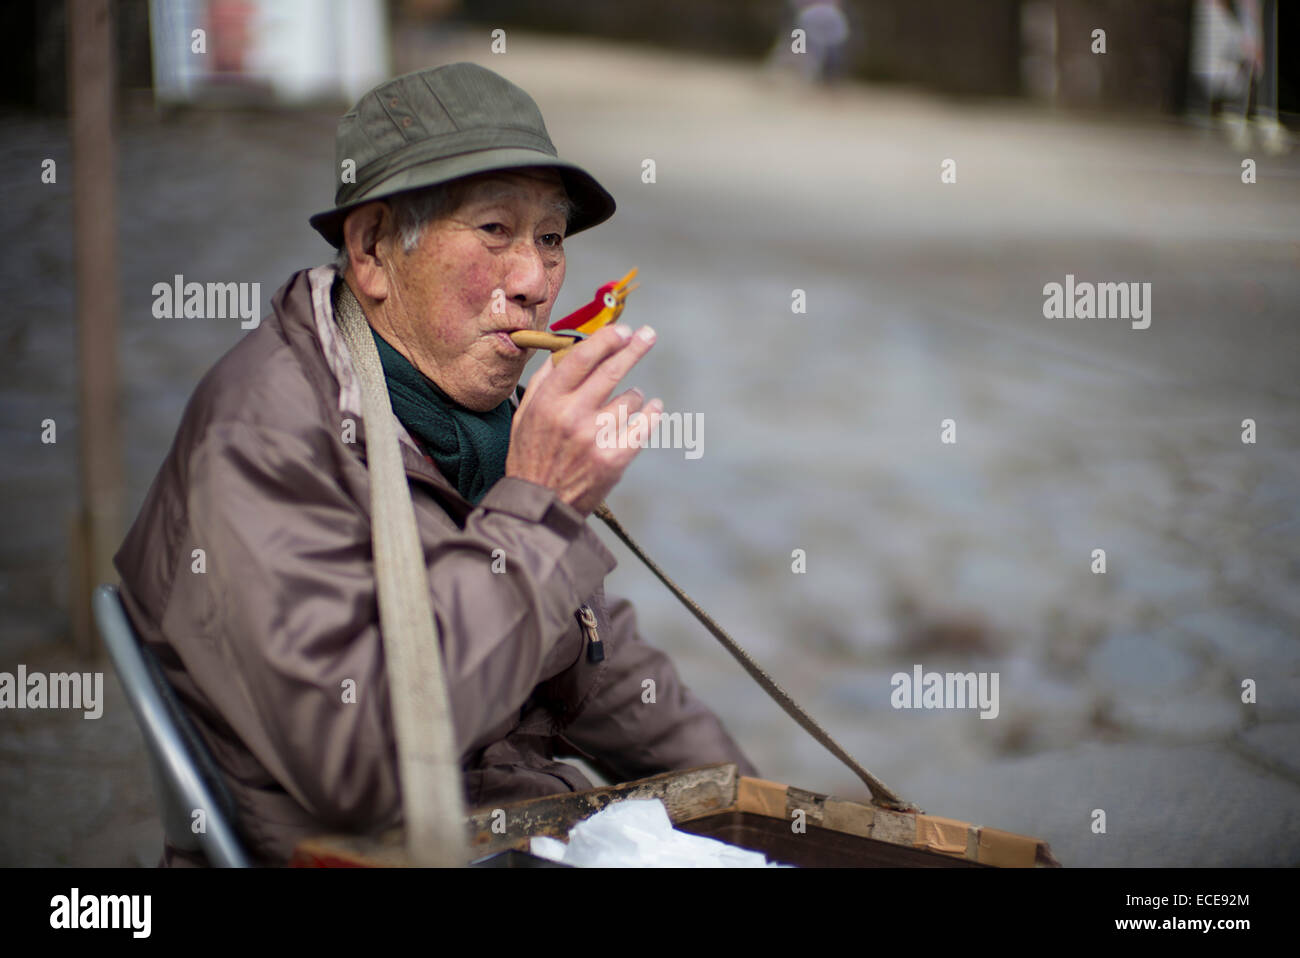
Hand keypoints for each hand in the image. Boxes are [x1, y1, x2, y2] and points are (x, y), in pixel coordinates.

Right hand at [505, 324, 662, 515]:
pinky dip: (651, 413)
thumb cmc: (531, 456)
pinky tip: (652, 408)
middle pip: (611, 371)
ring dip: (634, 396)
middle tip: (648, 335)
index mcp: (548, 401)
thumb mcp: (526, 414)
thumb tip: (565, 348)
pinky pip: (644, 425)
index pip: (582, 358)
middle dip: (634, 348)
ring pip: (630, 399)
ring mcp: (594, 439)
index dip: (606, 339)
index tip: (622, 330)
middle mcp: (571, 416)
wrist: (540, 504)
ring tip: (628, 401)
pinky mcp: (613, 459)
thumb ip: (545, 380)